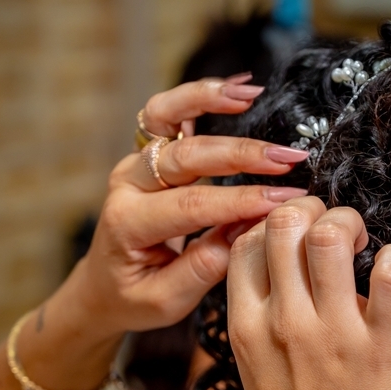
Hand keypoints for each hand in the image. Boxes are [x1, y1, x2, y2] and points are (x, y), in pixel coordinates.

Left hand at [18, 77, 307, 389]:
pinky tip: (240, 89)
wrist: (102, 287)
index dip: (241, 201)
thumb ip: (206, 267)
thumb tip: (250, 229)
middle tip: (288, 157)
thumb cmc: (134, 297)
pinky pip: (170, 114)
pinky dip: (202, 97)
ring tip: (251, 94)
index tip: (284, 201)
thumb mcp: (167, 300)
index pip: (191, 205)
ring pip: (165, 116)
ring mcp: (136, 164)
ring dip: (208, 100)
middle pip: (185, 156)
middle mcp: (128, 185)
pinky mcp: (148, 154)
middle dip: (241, 154)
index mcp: (128, 224)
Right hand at [227, 197, 390, 389]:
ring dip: (352, 223)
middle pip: (286, 222)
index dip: (275, 223)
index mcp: (247, 326)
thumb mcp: (254, 367)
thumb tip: (280, 258)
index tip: (299, 236)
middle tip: (338, 232)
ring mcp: (335, 334)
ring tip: (364, 248)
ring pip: (331, 233)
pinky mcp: (386, 347)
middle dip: (315, 208)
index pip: (248, 240)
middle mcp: (285, 323)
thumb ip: (259, 312)